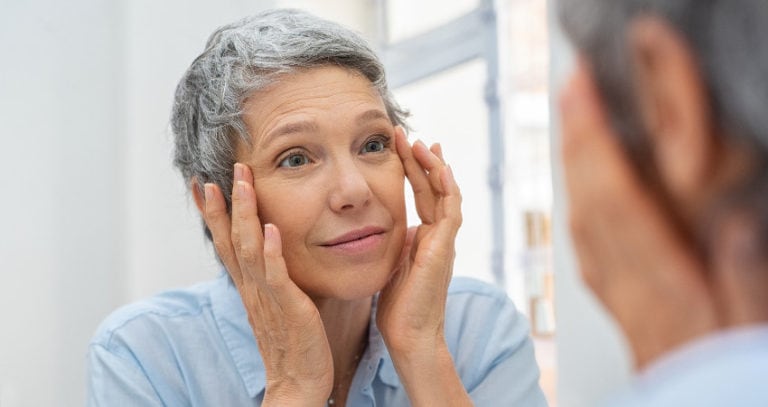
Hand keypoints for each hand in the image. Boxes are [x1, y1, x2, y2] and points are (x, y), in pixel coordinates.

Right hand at [203, 163, 332, 404]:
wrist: (299, 383)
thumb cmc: (294, 343)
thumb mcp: (278, 303)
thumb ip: (273, 277)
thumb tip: (273, 251)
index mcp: (249, 286)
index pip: (225, 243)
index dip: (214, 214)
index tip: (203, 184)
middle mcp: (252, 288)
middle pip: (230, 239)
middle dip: (224, 204)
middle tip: (218, 172)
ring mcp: (267, 297)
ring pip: (248, 248)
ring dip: (245, 214)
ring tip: (242, 183)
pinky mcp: (288, 307)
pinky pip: (276, 276)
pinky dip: (270, 251)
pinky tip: (270, 229)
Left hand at [376, 127, 470, 405]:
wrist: (409, 335)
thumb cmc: (397, 307)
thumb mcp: (390, 264)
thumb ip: (392, 242)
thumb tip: (379, 224)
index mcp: (424, 238)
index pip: (422, 194)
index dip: (413, 169)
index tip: (401, 145)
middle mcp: (438, 236)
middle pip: (434, 188)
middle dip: (421, 159)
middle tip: (407, 134)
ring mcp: (444, 242)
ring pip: (446, 194)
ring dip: (434, 167)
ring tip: (421, 142)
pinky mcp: (444, 249)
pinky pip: (450, 212)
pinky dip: (447, 189)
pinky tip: (440, 168)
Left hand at [560, 61, 718, 367]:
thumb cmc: (721, 365)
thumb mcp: (749, 322)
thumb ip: (742, 274)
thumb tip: (731, 225)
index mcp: (664, 283)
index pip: (618, 200)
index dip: (597, 144)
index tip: (585, 97)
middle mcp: (628, 283)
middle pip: (590, 201)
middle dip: (579, 140)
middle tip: (573, 90)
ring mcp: (615, 291)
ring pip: (582, 217)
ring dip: (575, 165)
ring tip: (575, 121)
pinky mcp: (613, 297)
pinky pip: (585, 242)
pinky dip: (580, 199)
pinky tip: (581, 182)